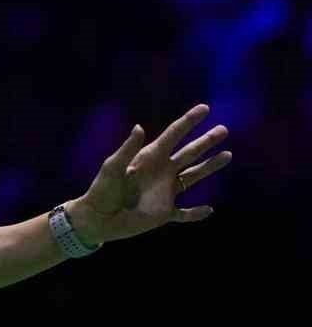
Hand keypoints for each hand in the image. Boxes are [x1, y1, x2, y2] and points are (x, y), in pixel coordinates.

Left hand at [68, 103, 231, 245]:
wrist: (99, 218)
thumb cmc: (103, 189)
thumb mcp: (113, 167)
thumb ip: (128, 149)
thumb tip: (140, 127)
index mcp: (150, 157)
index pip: (173, 135)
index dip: (189, 121)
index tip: (204, 108)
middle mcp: (162, 171)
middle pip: (190, 153)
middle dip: (206, 141)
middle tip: (224, 129)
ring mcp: (165, 192)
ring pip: (193, 177)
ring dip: (210, 167)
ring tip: (227, 155)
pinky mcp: (164, 213)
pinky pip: (185, 214)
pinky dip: (197, 214)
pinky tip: (210, 210)